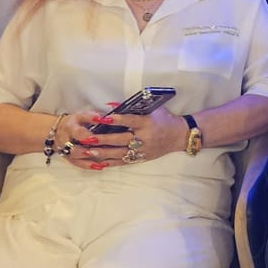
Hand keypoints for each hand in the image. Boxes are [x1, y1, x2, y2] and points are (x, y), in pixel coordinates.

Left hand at [64, 106, 184, 170]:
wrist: (179, 136)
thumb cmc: (165, 119)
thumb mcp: (153, 109)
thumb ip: (132, 107)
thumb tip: (112, 105)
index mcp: (147, 123)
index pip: (130, 121)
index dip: (116, 120)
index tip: (102, 118)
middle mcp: (144, 138)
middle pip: (121, 139)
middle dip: (104, 139)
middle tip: (88, 138)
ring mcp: (142, 150)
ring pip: (119, 153)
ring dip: (103, 152)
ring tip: (88, 151)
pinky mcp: (141, 158)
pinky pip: (123, 162)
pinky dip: (110, 162)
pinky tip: (98, 162)